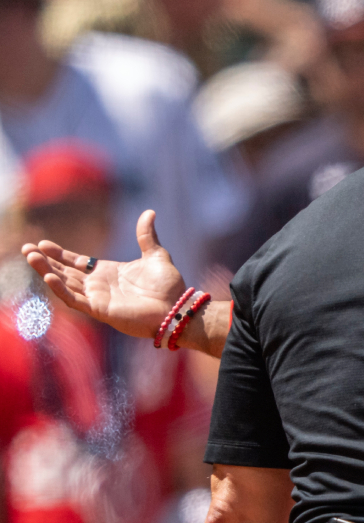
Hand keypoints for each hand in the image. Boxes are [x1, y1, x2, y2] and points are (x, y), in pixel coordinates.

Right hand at [23, 210, 186, 338]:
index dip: (60, 254)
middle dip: (46, 262)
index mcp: (108, 272)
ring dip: (47, 272)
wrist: (177, 308)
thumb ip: (147, 235)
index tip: (43, 243)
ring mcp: (97, 298)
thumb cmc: (168, 286)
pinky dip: (61, 289)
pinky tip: (49, 277)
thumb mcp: (156, 255)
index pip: (77, 263)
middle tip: (27, 249)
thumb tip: (149, 212)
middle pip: (65, 272)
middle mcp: (99, 286)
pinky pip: (75, 300)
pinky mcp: (100, 310)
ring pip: (64, 285)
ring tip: (31, 258)